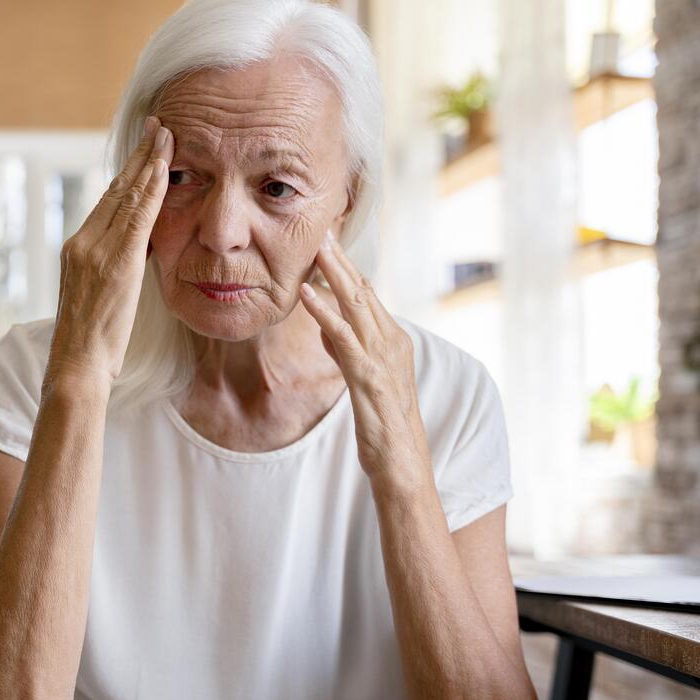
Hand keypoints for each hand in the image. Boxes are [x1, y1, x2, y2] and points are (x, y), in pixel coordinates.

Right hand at [47, 116, 174, 386]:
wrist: (76, 365)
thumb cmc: (90, 345)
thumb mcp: (99, 298)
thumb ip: (112, 269)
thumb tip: (135, 254)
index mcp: (76, 249)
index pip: (107, 202)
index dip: (127, 173)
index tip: (144, 151)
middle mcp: (82, 242)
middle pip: (115, 189)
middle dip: (139, 156)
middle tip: (158, 126)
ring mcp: (95, 250)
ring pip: (126, 196)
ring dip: (149, 162)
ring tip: (166, 135)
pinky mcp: (114, 262)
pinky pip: (137, 217)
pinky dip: (152, 190)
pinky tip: (166, 169)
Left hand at [300, 231, 428, 485]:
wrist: (402, 461)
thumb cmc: (383, 424)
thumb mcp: (361, 378)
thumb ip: (346, 349)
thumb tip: (326, 325)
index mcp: (392, 340)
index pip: (368, 295)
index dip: (347, 268)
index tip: (328, 242)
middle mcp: (392, 342)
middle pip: (363, 291)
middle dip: (341, 260)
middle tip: (322, 229)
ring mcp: (382, 357)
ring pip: (356, 305)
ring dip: (334, 274)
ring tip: (315, 248)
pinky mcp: (368, 376)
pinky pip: (343, 337)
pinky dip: (324, 312)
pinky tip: (306, 294)